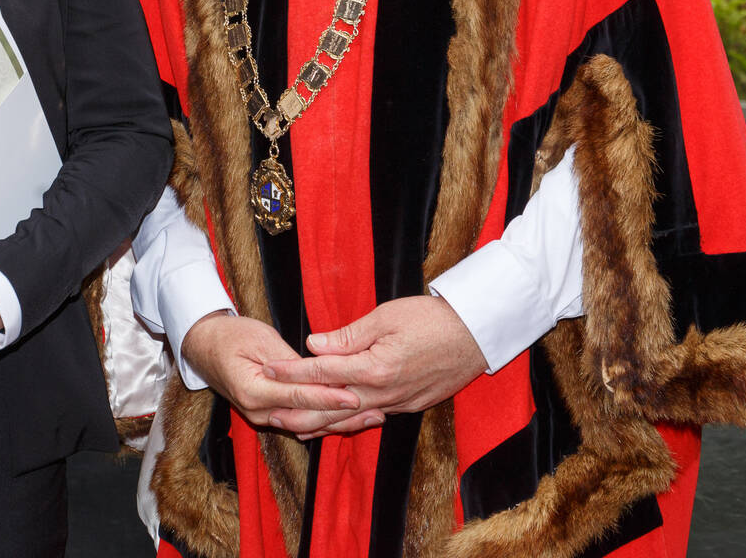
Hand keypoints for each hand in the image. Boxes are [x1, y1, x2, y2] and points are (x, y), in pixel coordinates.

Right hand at [181, 311, 364, 436]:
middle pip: (307, 418)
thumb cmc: (232, 335)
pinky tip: (348, 417)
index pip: (300, 397)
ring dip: (339, 421)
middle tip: (376, 410)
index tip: (356, 395)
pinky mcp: (268, 415)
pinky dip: (324, 420)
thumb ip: (290, 361)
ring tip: (371, 416)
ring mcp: (261, 417)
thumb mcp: (262, 340)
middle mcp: (258, 412)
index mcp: (253, 391)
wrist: (204, 345)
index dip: (330, 396)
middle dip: (343, 416)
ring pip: (307, 424)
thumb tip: (319, 373)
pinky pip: (300, 421)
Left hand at [263, 295, 486, 428]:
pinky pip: (372, 418)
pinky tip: (336, 423)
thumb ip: (348, 336)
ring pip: (351, 419)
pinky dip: (349, 423)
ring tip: (294, 429)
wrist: (477, 333)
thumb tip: (315, 345)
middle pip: (332, 407)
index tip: (269, 371)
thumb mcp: (386, 317)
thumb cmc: (432, 317)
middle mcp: (384, 392)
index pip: (323, 372)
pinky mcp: (411, 404)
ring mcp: (399, 402)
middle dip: (299, 412)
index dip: (293, 373)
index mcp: (375, 368)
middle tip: (269, 416)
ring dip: (321, 425)